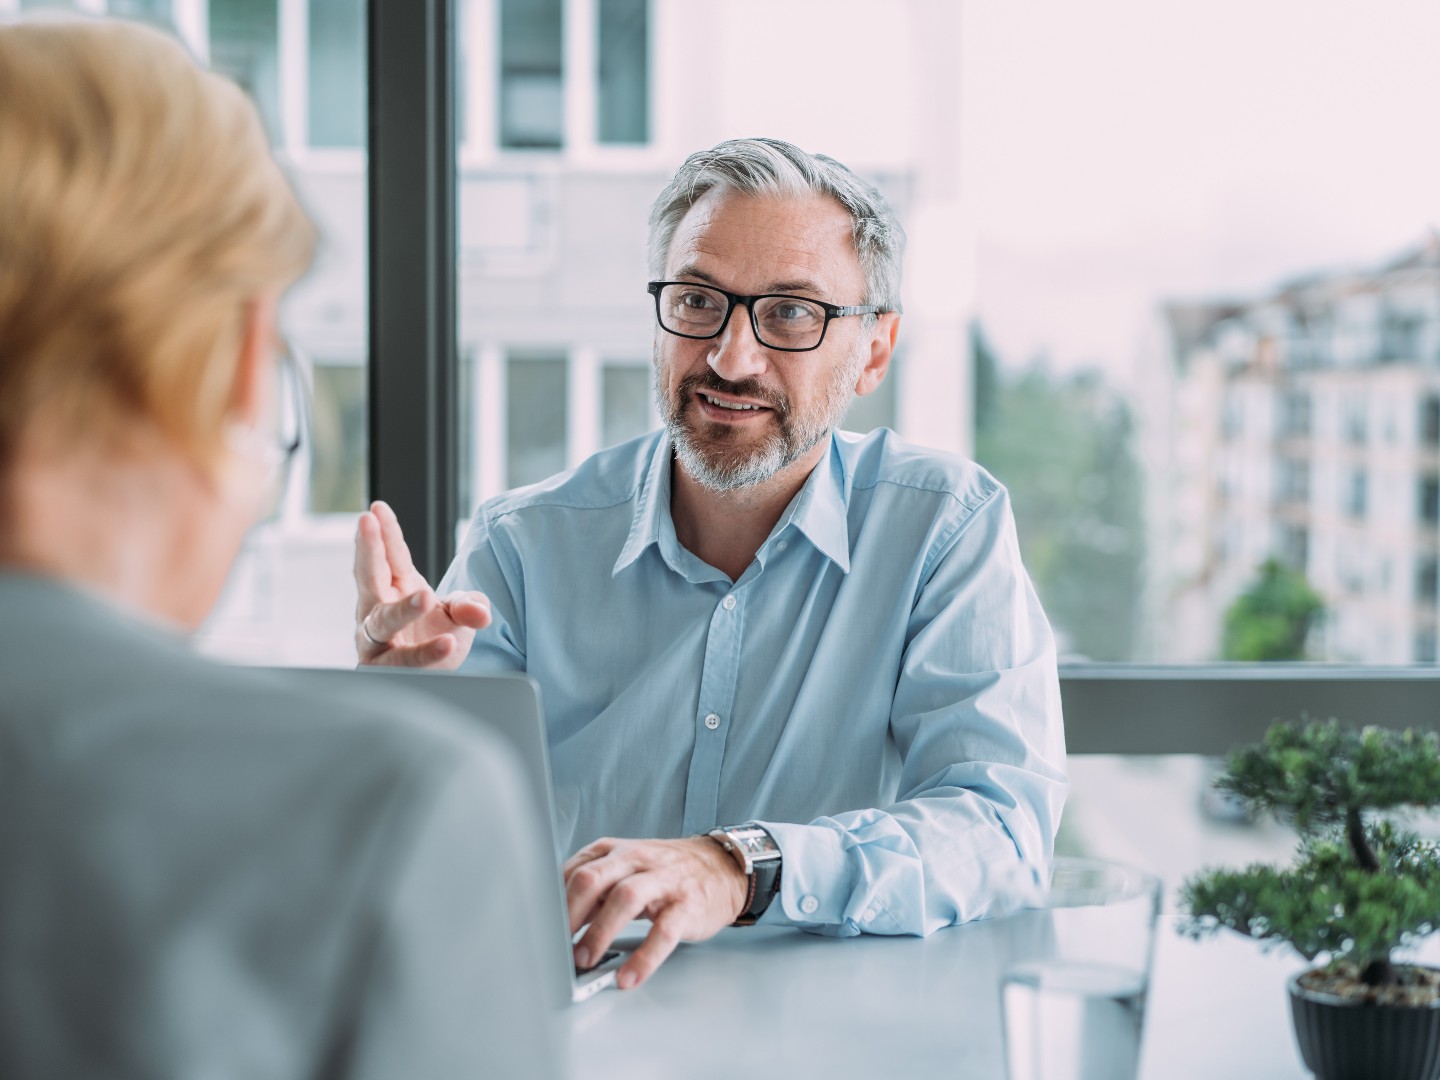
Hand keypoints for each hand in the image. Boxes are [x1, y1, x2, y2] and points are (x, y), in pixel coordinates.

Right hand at [353, 500, 491, 666]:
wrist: (434, 679)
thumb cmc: (438, 637)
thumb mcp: (458, 615)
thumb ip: (469, 606)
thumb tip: (481, 613)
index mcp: (396, 586)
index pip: (390, 554)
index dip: (382, 531)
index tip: (376, 508)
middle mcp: (378, 609)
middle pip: (370, 576)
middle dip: (368, 549)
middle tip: (366, 524)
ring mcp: (376, 640)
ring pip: (382, 622)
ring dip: (403, 609)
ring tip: (426, 597)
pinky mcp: (383, 669)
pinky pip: (404, 661)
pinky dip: (426, 653)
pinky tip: (448, 643)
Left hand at [563, 836, 747, 989]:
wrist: (720, 867)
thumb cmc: (664, 872)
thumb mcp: (625, 869)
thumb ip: (593, 890)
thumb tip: (555, 922)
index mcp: (614, 852)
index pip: (574, 870)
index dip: (552, 901)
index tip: (539, 929)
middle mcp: (636, 860)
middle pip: (593, 878)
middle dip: (569, 914)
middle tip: (556, 945)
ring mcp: (663, 881)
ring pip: (625, 899)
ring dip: (600, 932)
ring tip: (586, 960)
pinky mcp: (687, 906)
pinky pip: (664, 931)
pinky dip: (644, 957)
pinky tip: (629, 976)